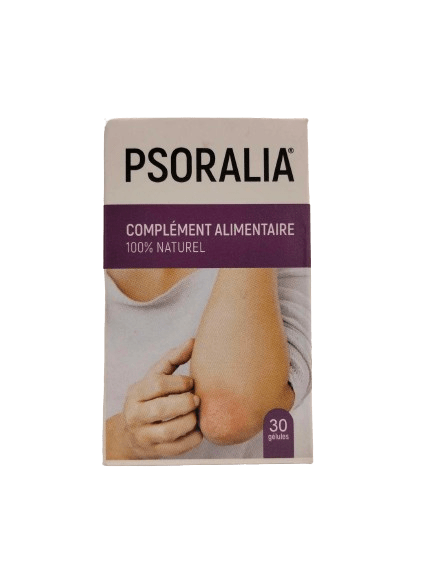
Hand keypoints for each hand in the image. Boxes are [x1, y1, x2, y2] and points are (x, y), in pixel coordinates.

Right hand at [108, 339, 202, 459]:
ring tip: (196, 414)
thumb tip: (193, 341)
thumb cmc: (151, 397)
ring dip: (190, 421)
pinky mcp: (156, 451)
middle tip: (197, 399)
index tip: (191, 382)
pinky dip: (192, 438)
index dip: (179, 382)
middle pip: (163, 408)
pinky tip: (198, 429)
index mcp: (136, 393)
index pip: (158, 384)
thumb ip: (173, 359)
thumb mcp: (156, 376)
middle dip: (185, 402)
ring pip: (170, 431)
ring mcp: (144, 435)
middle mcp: (135, 415)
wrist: (133, 433)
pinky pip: (178, 447)